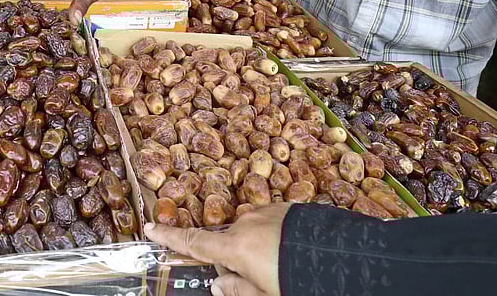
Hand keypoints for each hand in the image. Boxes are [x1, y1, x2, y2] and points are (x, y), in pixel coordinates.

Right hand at [144, 204, 288, 295]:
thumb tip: (218, 284)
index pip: (195, 242)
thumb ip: (238, 291)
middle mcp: (248, 223)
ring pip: (253, 232)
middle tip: (261, 279)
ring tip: (285, 266)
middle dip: (237, 258)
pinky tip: (295, 253)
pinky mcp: (291, 208)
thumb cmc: (300, 283)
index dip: (171, 237)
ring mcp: (270, 212)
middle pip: (229, 241)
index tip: (150, 227)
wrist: (346, 259)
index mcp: (237, 248)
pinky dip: (277, 238)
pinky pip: (274, 224)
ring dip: (260, 247)